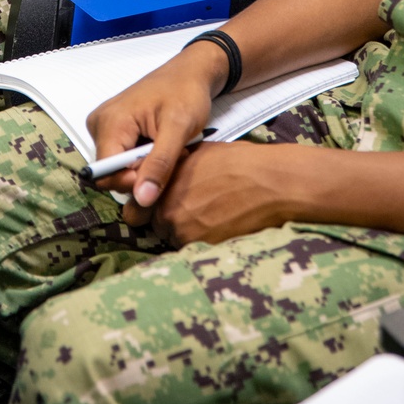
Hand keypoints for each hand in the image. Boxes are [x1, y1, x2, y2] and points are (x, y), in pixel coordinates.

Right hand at [86, 44, 223, 214]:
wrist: (189, 72)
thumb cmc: (185, 92)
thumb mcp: (178, 129)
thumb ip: (159, 165)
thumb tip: (142, 199)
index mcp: (110, 122)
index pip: (106, 173)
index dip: (133, 182)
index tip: (161, 173)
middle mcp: (99, 124)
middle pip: (112, 172)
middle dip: (142, 173)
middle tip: (171, 157)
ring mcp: (105, 125)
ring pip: (119, 167)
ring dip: (144, 166)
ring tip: (168, 150)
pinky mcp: (113, 128)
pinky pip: (122, 156)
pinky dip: (142, 158)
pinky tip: (160, 146)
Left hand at [148, 141, 295, 246]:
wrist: (269, 183)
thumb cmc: (238, 163)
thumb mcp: (197, 155)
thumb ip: (173, 169)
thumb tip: (162, 174)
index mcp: (162, 184)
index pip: (134, 210)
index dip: (144, 208)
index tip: (153, 206)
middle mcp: (167, 210)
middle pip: (153, 227)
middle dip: (164, 220)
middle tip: (187, 211)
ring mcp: (184, 231)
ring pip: (173, 239)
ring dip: (184, 231)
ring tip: (208, 216)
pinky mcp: (203, 247)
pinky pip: (192, 248)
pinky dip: (201, 240)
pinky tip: (218, 225)